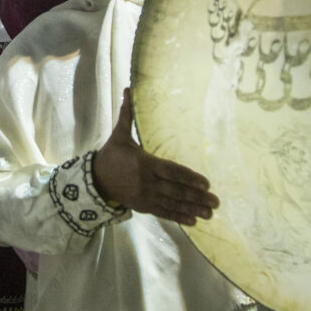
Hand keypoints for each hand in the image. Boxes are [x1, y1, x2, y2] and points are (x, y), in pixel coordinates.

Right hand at [92, 89, 218, 224]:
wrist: (94, 180)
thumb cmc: (111, 155)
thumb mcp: (119, 135)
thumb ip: (127, 114)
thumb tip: (129, 89)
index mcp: (144, 163)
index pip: (171, 171)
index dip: (189, 177)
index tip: (206, 183)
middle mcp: (147, 181)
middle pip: (175, 190)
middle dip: (197, 197)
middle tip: (216, 201)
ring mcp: (145, 196)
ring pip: (172, 203)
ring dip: (192, 209)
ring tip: (210, 213)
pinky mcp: (143, 206)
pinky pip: (163, 213)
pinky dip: (178, 218)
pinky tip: (193, 222)